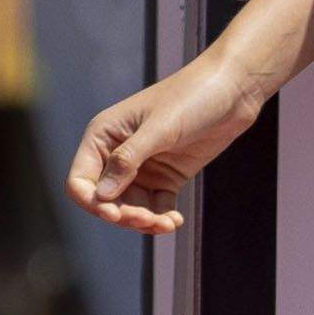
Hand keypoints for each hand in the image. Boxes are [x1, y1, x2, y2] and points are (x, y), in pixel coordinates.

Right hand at [63, 44, 283, 233]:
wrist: (232, 90)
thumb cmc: (191, 97)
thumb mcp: (159, 129)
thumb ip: (128, 160)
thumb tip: (101, 195)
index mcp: (104, 136)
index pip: (81, 180)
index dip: (92, 202)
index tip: (114, 214)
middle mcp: (117, 153)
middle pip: (106, 200)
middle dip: (123, 215)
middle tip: (149, 220)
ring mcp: (142, 167)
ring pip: (130, 208)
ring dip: (144, 221)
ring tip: (167, 224)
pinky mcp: (166, 177)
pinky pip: (155, 207)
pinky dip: (162, 219)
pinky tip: (174, 221)